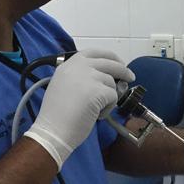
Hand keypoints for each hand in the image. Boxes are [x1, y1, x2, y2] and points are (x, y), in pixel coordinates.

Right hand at [24, 49, 133, 169]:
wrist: (52, 131)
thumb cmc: (57, 116)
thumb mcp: (63, 85)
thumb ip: (81, 77)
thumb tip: (107, 77)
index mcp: (68, 65)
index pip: (94, 52)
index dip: (109, 56)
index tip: (118, 62)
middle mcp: (78, 66)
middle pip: (109, 63)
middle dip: (123, 70)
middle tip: (130, 77)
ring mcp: (88, 77)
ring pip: (112, 83)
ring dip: (108, 97)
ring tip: (94, 110)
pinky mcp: (97, 90)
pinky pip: (114, 96)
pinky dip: (108, 108)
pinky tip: (95, 115)